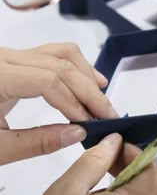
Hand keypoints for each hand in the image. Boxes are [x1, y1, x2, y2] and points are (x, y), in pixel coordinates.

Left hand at [0, 43, 117, 163]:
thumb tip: (79, 133)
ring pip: (59, 53)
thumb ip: (38, 141)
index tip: (91, 125)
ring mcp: (9, 56)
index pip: (49, 81)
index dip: (75, 103)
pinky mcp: (14, 61)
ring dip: (85, 74)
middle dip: (88, 90)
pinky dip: (73, 65)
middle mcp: (4, 58)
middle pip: (60, 64)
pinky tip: (87, 79)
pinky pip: (51, 54)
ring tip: (102, 98)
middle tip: (108, 115)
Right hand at [0, 134, 156, 194]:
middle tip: (108, 158)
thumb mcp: (67, 189)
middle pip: (152, 190)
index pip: (153, 173)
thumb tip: (114, 142)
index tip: (118, 146)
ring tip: (98, 181)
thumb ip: (95, 160)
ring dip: (129, 188)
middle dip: (134, 169)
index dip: (138, 154)